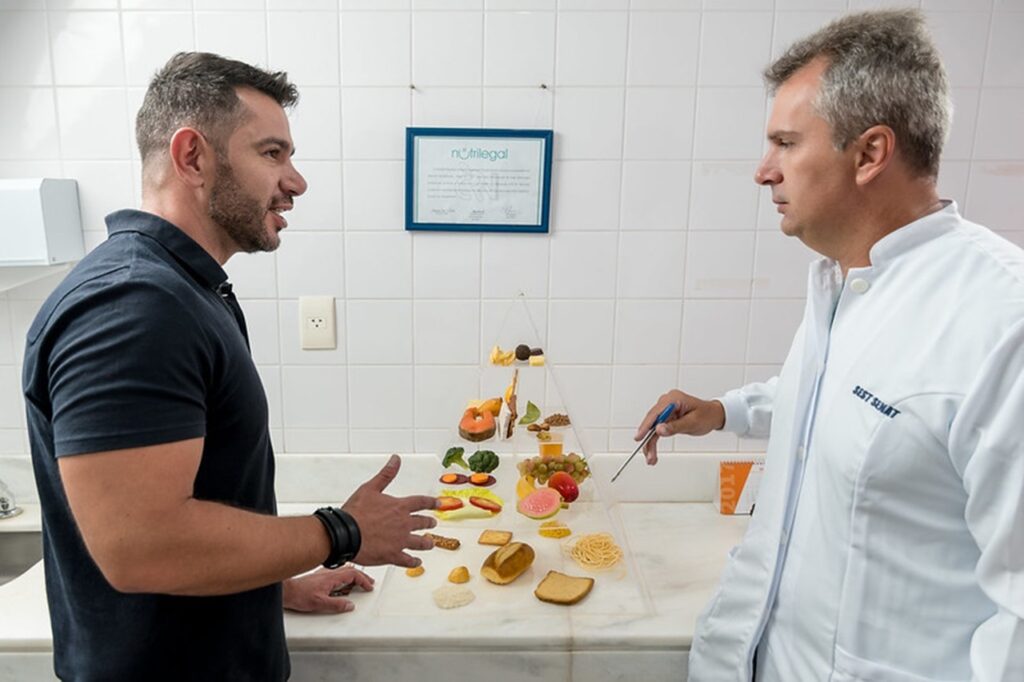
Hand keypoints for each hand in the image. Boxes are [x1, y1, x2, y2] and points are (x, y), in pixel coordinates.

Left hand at [283, 566, 374, 613]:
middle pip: (350, 571)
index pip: (353, 575)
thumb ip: (336, 605)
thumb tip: (350, 605)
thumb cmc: (300, 595)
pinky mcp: (318, 577)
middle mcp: (329, 573)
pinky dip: (343, 577)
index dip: (363, 581)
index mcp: (332, 577)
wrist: (286, 591)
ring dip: (353, 576)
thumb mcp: (320, 603)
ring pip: (343, 571)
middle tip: (368, 583)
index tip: (369, 587)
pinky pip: (336, 573)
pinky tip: (340, 583)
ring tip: (358, 583)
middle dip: (362, 577)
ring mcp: (324, 574)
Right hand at [342, 454, 438, 568]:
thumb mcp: (370, 488)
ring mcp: (400, 540)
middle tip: (433, 522)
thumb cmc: (355, 511)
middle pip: (422, 522)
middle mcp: (404, 523)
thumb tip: (396, 459)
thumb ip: (386, 474)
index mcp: (399, 506)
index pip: (421, 502)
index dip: (431, 502)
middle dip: (429, 522)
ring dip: (427, 542)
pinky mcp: (393, 555)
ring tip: (430, 543)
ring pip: (420, 542)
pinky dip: (414, 562)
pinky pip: (408, 560)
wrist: (346, 534)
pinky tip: (417, 562)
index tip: (438, 503)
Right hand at [634, 390, 725, 464]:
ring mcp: (666, 409)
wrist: (714, 415)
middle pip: (651, 421)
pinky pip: (657, 429)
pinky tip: (652, 451)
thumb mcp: (692, 423)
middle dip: (648, 439)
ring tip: (651, 457)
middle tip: (647, 454)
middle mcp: (667, 402)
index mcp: (673, 399)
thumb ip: (675, 426)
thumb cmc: (707, 415)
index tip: (640, 437)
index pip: (655, 413)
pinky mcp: (667, 417)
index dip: (646, 426)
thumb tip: (659, 429)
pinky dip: (654, 440)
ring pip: (653, 427)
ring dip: (650, 443)